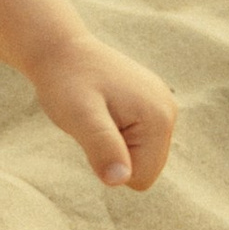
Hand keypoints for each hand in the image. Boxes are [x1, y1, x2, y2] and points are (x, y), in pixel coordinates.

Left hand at [28, 37, 176, 192]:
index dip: (110, 164)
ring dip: (114, 144)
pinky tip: (104, 109)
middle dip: (115, 155)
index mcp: (159, 118)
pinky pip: (137, 140)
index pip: (141, 178)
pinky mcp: (150, 103)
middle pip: (146, 169)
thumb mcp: (79, 116)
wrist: (60, 49)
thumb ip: (102, 147)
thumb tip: (120, 180)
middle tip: (95, 124)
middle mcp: (168, 110)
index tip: (95, 132)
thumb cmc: (66, 82)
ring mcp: (161, 105)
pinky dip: (117, 132)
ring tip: (98, 116)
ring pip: (140, 155)